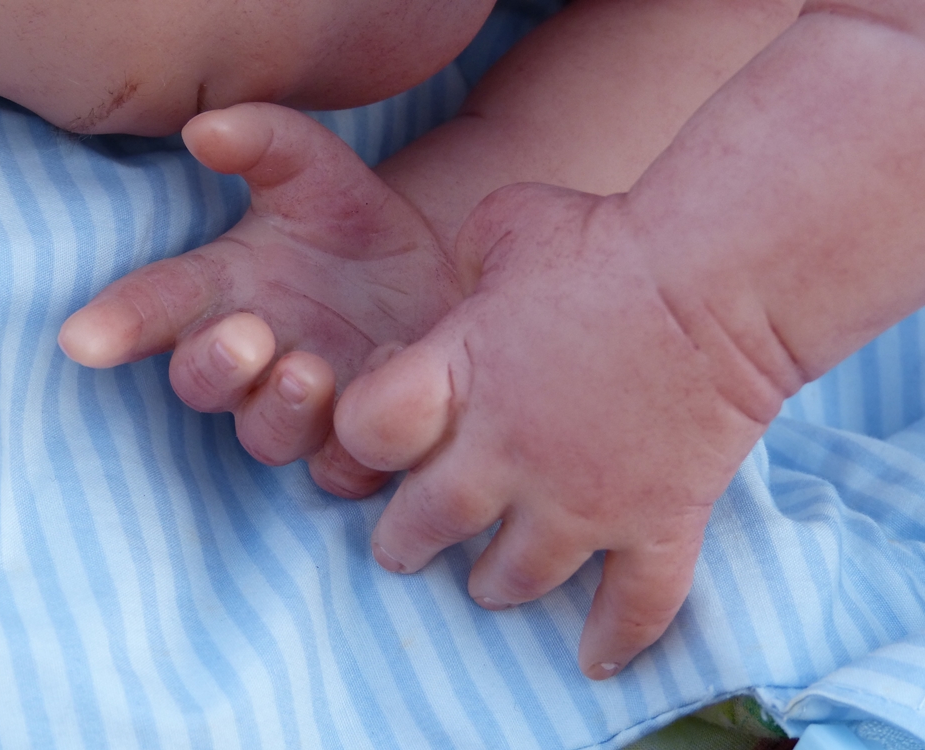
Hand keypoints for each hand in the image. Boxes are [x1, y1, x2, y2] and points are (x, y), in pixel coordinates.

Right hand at [59, 103, 460, 496]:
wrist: (445, 277)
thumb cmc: (364, 228)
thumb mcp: (322, 173)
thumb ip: (265, 143)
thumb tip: (202, 129)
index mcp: (227, 291)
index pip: (157, 305)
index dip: (118, 324)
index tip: (82, 340)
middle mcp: (254, 359)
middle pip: (201, 381)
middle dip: (213, 365)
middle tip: (246, 336)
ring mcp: (304, 409)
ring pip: (266, 437)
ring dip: (279, 410)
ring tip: (311, 370)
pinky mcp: (357, 444)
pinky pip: (343, 467)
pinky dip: (358, 444)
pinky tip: (390, 384)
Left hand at [335, 182, 777, 676]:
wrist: (719, 275)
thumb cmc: (607, 238)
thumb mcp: (509, 223)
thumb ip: (463, 261)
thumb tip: (461, 282)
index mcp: (458, 379)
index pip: (363, 435)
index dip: (361, 436)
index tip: (380, 438)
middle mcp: (505, 455)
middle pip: (425, 525)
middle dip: (406, 541)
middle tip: (403, 547)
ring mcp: (581, 500)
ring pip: (514, 578)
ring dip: (493, 585)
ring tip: (487, 585)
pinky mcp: (656, 521)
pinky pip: (635, 604)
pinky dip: (617, 637)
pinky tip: (596, 658)